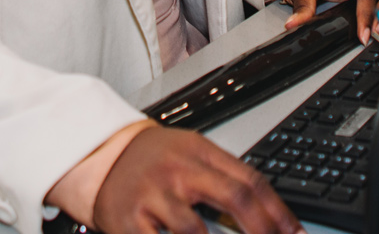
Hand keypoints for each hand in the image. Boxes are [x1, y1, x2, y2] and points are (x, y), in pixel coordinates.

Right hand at [93, 127, 302, 233]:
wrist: (99, 154)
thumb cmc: (152, 159)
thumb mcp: (191, 154)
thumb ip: (224, 177)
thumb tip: (266, 212)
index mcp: (200, 153)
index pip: (251, 180)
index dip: (278, 212)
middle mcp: (179, 171)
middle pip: (234, 197)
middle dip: (262, 229)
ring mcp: (154, 196)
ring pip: (195, 230)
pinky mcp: (129, 222)